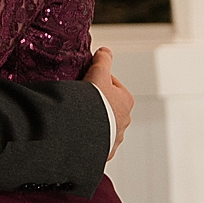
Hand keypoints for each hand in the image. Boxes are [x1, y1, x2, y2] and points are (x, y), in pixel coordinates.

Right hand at [83, 47, 131, 161]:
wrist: (86, 129)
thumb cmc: (94, 101)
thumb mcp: (98, 73)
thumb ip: (103, 60)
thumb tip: (105, 51)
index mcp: (126, 100)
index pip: (112, 86)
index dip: (98, 81)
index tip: (86, 81)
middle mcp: (124, 120)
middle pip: (109, 107)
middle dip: (97, 104)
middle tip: (80, 100)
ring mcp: (115, 137)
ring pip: (103, 126)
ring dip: (94, 123)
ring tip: (77, 118)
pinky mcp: (105, 151)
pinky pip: (97, 143)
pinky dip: (89, 139)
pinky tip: (78, 133)